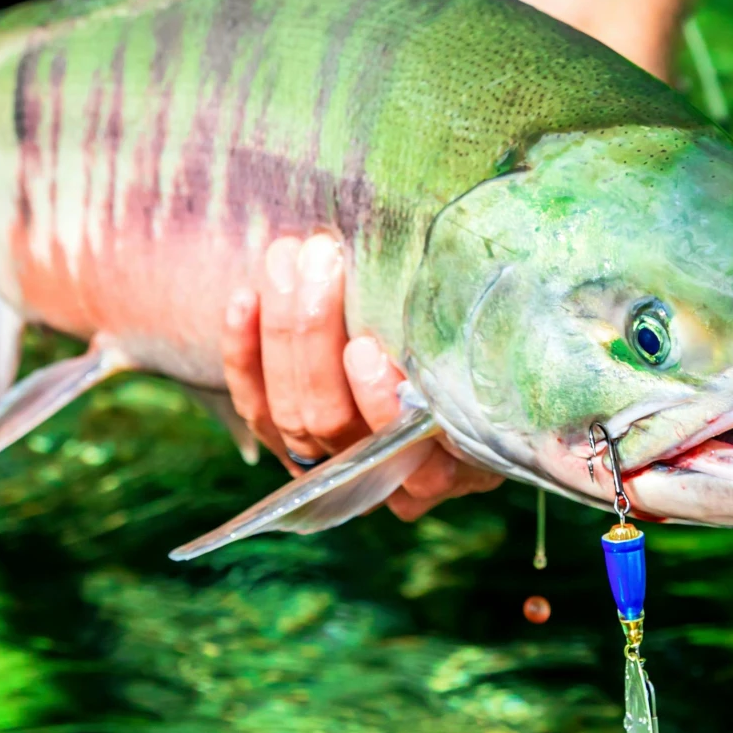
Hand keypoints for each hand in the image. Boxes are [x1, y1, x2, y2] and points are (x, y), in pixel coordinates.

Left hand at [221, 232, 502, 521]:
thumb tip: (487, 290)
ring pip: (288, 412)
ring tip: (289, 258)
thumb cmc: (469, 359)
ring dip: (280, 329)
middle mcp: (376, 474)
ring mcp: (325, 462)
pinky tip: (244, 298)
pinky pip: (254, 407)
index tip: (366, 349)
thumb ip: (476, 348)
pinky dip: (243, 354)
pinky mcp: (283, 440)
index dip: (378, 403)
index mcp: (436, 462)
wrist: (434, 377)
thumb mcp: (489, 364)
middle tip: (320, 259)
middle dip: (315, 335)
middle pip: (330, 420)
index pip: (400, 451)